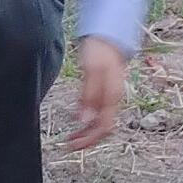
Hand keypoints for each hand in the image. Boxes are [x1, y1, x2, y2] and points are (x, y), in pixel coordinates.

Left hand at [61, 35, 130, 150]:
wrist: (107, 37)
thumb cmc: (99, 51)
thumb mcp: (91, 72)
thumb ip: (88, 96)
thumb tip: (84, 120)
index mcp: (112, 97)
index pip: (103, 128)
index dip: (88, 139)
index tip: (72, 144)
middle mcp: (113, 100)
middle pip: (103, 129)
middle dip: (87, 139)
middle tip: (68, 144)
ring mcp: (110, 97)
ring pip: (101, 122)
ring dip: (86, 132)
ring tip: (71, 136)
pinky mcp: (105, 93)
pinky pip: (98, 113)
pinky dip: (87, 121)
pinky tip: (77, 120)